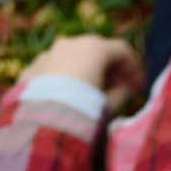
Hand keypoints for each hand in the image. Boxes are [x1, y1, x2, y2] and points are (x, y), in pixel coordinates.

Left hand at [22, 34, 144, 110]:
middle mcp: (70, 43)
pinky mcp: (32, 68)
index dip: (134, 68)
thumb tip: (125, 88)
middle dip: (109, 67)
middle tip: (118, 88)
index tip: (138, 87)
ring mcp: (48, 53)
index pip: (122, 50)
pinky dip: (65, 77)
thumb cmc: (84, 112)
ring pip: (72, 57)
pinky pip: (54, 69)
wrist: (42, 126)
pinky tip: (66, 96)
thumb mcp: (110, 105)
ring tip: (90, 92)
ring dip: (86, 70)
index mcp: (93, 48)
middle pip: (96, 49)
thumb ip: (123, 92)